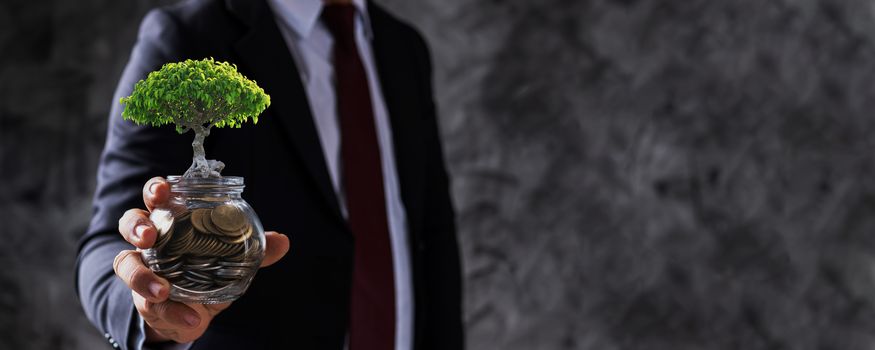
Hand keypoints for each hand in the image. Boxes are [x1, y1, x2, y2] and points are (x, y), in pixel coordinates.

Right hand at [113, 177, 289, 342]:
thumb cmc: (207, 269)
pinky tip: (191, 317)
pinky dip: (172, 311)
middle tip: (148, 237)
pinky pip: (150, 303)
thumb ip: (256, 249)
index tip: (162, 191)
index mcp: (172, 220)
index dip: (156, 189)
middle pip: (131, 222)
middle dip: (137, 226)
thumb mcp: (232, 258)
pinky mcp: (143, 298)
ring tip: (163, 290)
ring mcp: (142, 268)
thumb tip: (282, 240)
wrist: (191, 310)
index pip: (158, 197)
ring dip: (141, 276)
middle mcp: (150, 240)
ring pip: (125, 263)